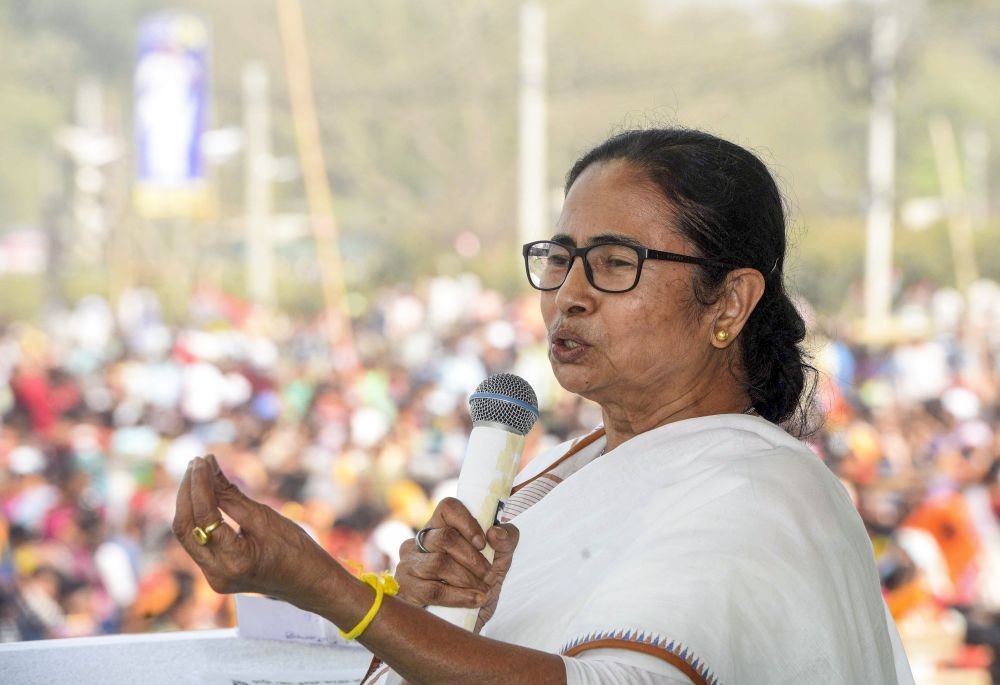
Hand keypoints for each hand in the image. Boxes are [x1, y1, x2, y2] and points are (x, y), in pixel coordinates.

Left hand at [172, 455, 336, 606]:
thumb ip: (231, 495)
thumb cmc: (296, 550)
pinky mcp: (215, 573)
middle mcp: (216, 574)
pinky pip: (197, 539)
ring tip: (197, 473)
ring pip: (188, 534)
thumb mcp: (265, 517)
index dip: (200, 485)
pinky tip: (203, 494)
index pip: (205, 517)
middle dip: (187, 493)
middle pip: (185, 527)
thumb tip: (209, 467)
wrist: (309, 583)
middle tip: (196, 463)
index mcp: (234, 561)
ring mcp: (213, 577)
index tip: (203, 460)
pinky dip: (198, 515)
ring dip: (189, 502)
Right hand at [394, 497, 518, 627]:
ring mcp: (408, 564)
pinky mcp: (405, 589)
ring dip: (467, 579)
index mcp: (441, 526)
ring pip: (438, 563)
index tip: (483, 543)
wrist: (467, 623)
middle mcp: (419, 541)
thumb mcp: (500, 561)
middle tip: (489, 575)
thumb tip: (495, 533)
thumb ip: (506, 540)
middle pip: (445, 538)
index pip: (448, 507)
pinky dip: (459, 596)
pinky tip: (475, 600)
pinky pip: (432, 590)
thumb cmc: (479, 584)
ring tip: (482, 590)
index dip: (467, 522)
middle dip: (473, 559)